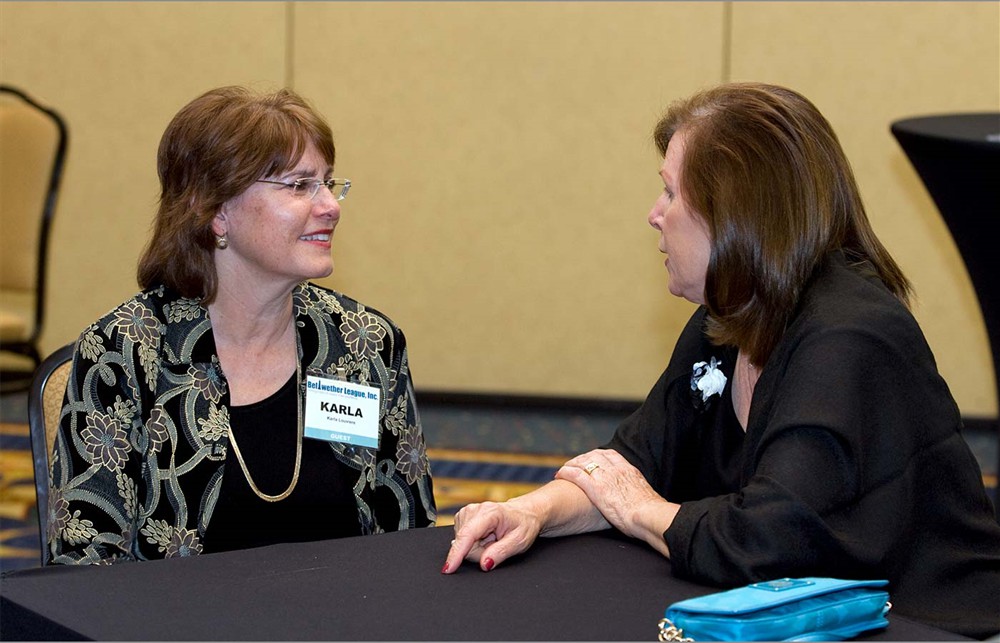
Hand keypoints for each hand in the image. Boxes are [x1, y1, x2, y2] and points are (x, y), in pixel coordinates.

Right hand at [441, 498, 542, 573]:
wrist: (523, 513)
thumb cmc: (523, 524)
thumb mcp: (519, 542)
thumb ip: (500, 553)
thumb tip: (484, 564)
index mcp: (489, 513)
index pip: (467, 535)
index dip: (457, 553)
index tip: (449, 568)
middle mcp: (475, 510)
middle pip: (465, 544)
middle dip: (479, 553)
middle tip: (496, 545)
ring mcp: (467, 512)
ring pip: (463, 543)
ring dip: (477, 548)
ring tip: (493, 539)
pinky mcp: (464, 517)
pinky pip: (463, 540)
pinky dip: (474, 543)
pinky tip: (485, 537)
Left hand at [556, 449, 676, 552]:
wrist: (649, 516)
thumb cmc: (651, 514)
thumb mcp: (645, 498)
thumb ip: (637, 495)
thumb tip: (638, 502)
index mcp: (630, 471)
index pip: (611, 455)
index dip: (599, 455)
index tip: (592, 459)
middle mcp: (616, 469)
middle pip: (595, 455)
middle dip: (583, 458)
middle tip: (574, 463)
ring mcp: (606, 477)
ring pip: (583, 462)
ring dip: (572, 464)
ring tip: (564, 468)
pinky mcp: (596, 487)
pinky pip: (577, 475)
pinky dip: (566, 473)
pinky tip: (559, 475)